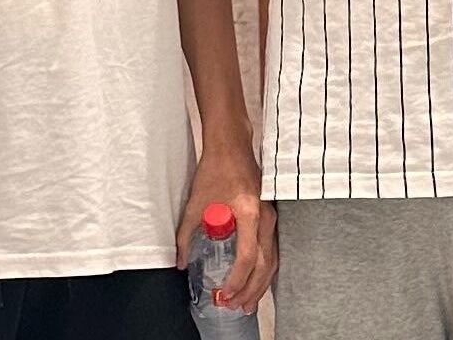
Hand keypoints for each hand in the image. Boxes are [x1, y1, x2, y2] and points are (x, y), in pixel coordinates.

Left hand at [178, 140, 274, 311]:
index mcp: (249, 213)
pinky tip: (255, 281)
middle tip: (235, 306)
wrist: (231, 146)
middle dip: (250, 290)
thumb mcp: (196, 203)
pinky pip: (272, 250)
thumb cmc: (215, 169)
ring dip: (260, 284)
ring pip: (272, 260)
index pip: (247, 258)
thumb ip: (186, 235)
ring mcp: (271, 217)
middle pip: (264, 265)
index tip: (223, 294)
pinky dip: (264, 270)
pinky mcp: (270, 217)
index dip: (236, 281)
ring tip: (246, 302)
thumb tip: (181, 262)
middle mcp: (265, 217)